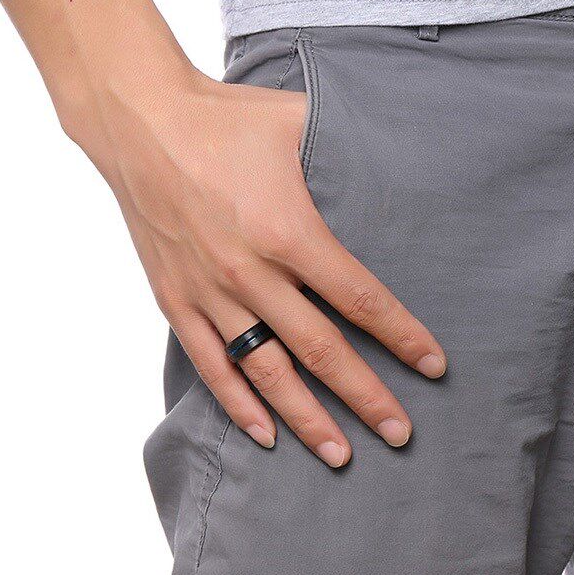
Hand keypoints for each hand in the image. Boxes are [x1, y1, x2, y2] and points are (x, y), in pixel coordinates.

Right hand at [64, 69, 446, 466]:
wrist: (140, 123)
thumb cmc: (223, 119)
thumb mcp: (296, 122)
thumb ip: (347, 149)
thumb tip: (398, 157)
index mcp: (288, 231)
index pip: (360, 299)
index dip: (402, 336)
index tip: (433, 365)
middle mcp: (250, 273)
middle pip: (321, 350)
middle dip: (366, 396)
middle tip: (401, 433)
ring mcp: (209, 293)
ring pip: (266, 371)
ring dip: (306, 417)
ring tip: (341, 455)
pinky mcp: (175, 300)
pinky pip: (210, 364)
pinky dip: (238, 403)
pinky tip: (265, 434)